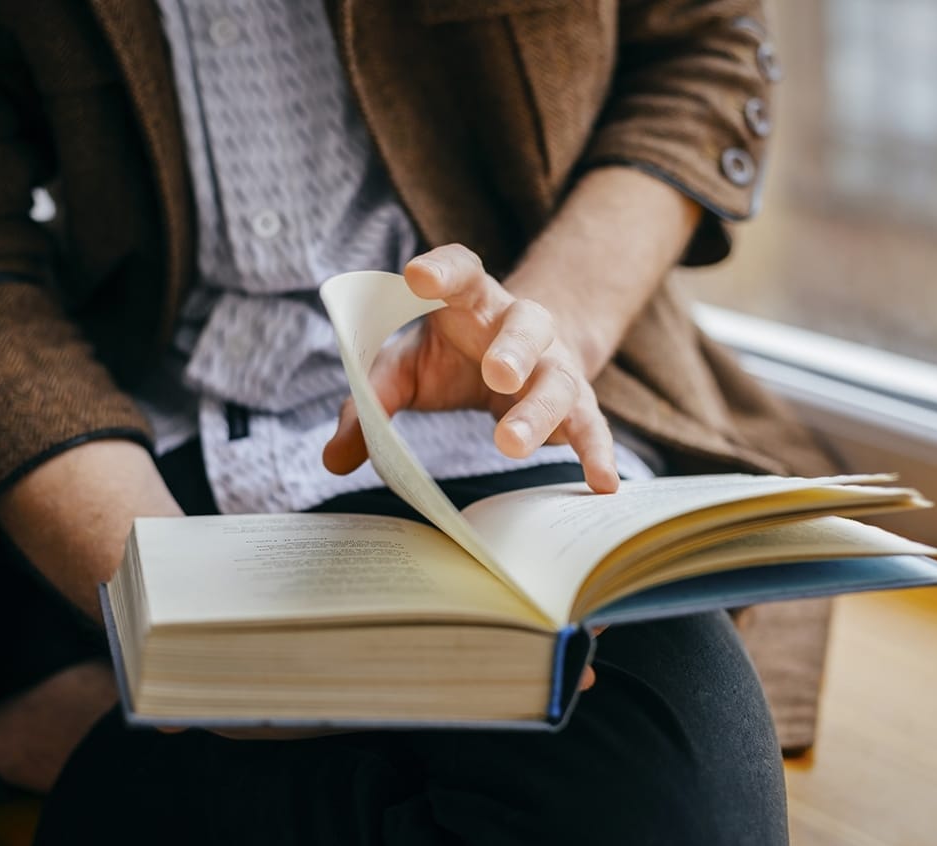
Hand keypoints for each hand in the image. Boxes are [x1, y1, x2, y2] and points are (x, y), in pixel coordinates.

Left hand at [322, 244, 619, 493]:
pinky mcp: (576, 404)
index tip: (417, 277)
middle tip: (497, 375)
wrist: (518, 361)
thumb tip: (334, 457)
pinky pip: (591, 427)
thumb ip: (370, 402)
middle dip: (513, 350)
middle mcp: (522, 326)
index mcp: (473, 302)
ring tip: (508, 443)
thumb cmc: (451, 358)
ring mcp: (554, 365)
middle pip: (525, 326)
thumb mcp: (405, 369)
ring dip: (537, 412)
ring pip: (556, 381)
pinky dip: (597, 453)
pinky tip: (602, 483)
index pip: (463, 272)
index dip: (443, 271)